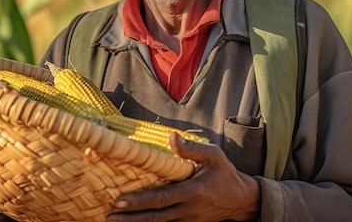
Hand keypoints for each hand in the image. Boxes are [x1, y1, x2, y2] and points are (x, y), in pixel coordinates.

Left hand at [106, 133, 260, 221]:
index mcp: (193, 192)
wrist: (242, 200)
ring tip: (115, 221)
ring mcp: (188, 220)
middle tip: (109, 216)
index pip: (161, 198)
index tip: (120, 200)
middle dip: (131, 218)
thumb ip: (191, 148)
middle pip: (155, 217)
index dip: (140, 201)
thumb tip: (171, 137)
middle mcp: (188, 209)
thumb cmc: (225, 174)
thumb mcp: (214, 156)